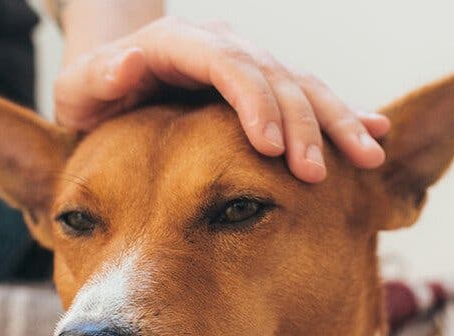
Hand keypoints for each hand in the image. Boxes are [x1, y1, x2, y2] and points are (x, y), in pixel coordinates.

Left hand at [53, 17, 390, 182]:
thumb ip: (102, 79)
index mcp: (177, 44)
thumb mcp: (79, 88)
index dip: (252, 102)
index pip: (226, 66)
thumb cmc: (90, 93)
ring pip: (301, 83)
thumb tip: (128, 64)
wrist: (110, 81)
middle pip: (273, 75)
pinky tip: (374, 135)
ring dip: (336, 120)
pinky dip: (340, 115)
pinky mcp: (263, 86)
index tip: (267, 145)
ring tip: (368, 157)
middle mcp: (221, 46)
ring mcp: (246, 63)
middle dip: (300, 123)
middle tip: (316, 172)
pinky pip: (308, 96)